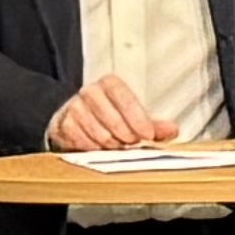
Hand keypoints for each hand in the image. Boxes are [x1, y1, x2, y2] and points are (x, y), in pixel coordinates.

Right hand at [47, 76, 175, 150]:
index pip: (122, 95)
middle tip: (133, 144)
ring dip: (110, 144)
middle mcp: (89, 92)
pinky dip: (93, 149)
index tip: (148, 134)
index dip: (136, 116)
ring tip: (118, 147)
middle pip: (109, 114)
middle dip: (125, 134)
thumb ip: (154, 125)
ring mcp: (73, 108)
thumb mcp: (133, 119)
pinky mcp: (62, 125)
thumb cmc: (108, 119)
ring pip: (95, 130)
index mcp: (109, 84)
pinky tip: (100, 151)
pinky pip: (80, 140)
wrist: (73, 123)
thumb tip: (172, 130)